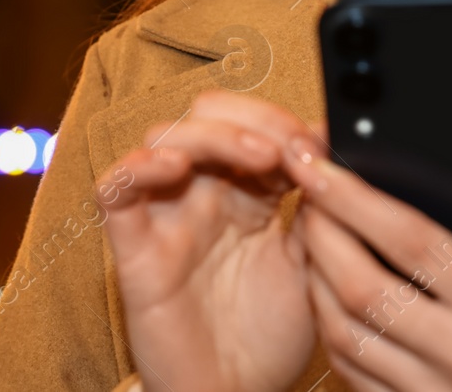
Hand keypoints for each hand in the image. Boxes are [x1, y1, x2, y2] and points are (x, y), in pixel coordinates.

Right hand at [97, 90, 325, 391]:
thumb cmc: (270, 337)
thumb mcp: (313, 262)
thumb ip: (321, 207)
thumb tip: (336, 147)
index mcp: (250, 193)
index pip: (256, 123)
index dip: (286, 122)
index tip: (321, 143)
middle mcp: (207, 194)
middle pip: (210, 115)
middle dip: (254, 118)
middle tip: (291, 149)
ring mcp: (169, 216)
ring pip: (166, 136)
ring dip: (213, 133)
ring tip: (257, 156)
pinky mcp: (135, 248)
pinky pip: (115, 189)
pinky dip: (138, 165)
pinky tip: (175, 165)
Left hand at [282, 127, 451, 391]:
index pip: (412, 243)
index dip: (357, 198)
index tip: (321, 163)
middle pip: (362, 288)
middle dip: (320, 231)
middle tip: (301, 187)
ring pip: (346, 333)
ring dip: (314, 278)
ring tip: (307, 230)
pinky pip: (353, 373)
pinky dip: (328, 328)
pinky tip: (323, 290)